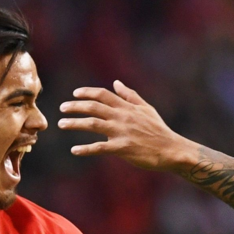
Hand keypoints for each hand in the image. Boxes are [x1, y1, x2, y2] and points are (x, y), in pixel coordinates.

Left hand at [59, 81, 195, 169]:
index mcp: (127, 107)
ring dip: (74, 123)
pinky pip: (99, 148)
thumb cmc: (159, 130)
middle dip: (75, 106)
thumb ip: (130, 96)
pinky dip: (85, 149)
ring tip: (62, 124)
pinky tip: (74, 150)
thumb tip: (116, 82)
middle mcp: (122, 117)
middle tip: (62, 108)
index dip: (87, 92)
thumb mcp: (146, 109)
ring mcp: (121, 132)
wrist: (171, 149)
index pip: (103, 94)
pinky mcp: (122, 148)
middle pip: (93, 107)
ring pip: (92, 124)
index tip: (75, 94)